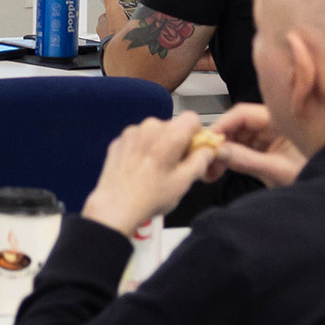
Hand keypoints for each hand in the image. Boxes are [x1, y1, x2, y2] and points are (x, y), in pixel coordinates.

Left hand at [81, 112, 219, 235]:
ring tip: (155, 170)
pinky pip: (137, 139)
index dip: (197, 134)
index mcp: (169, 134)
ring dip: (159, 145)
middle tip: (175, 166)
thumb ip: (200, 161)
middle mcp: (149, 127)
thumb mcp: (184, 182)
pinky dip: (142, 149)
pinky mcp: (118, 141)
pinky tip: (140, 169)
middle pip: (172, 126)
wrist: (116, 206)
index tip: (194, 151)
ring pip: (154, 132)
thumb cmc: (151, 196)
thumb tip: (208, 150)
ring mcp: (131, 132)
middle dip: (177, 142)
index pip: (192, 118)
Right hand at [204, 103, 305, 189]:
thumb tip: (219, 151)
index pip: (243, 113)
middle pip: (240, 123)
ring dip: (227, 148)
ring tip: (214, 166)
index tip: (207, 139)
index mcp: (282, 121)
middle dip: (222, 139)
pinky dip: (235, 155)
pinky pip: (247, 146)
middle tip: (207, 156)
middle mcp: (276, 123)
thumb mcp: (277, 170)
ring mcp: (273, 135)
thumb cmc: (315, 175)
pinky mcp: (271, 147)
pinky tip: (225, 166)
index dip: (222, 124)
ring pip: (241, 135)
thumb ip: (246, 160)